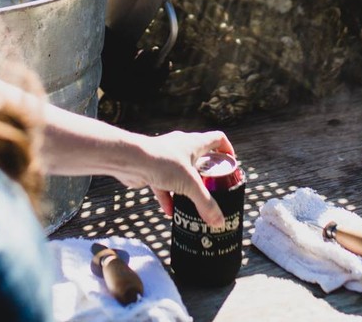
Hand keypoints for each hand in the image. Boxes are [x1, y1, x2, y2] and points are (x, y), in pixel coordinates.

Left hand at [111, 130, 234, 228]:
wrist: (130, 160)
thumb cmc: (163, 162)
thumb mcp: (190, 184)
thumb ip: (205, 203)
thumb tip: (219, 222)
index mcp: (195, 143)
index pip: (217, 139)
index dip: (227, 149)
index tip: (231, 163)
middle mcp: (181, 147)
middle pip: (200, 158)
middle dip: (207, 174)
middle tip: (213, 188)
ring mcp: (166, 158)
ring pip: (181, 173)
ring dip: (187, 188)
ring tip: (193, 203)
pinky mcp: (152, 169)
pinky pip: (164, 185)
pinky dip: (168, 198)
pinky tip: (170, 213)